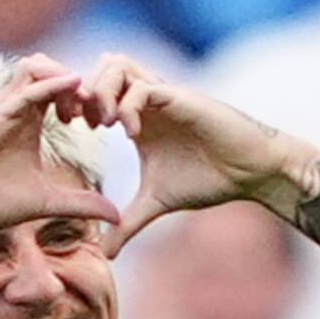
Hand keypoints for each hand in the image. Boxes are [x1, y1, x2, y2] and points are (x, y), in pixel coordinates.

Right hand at [0, 56, 119, 250]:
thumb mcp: (48, 202)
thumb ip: (82, 205)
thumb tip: (116, 216)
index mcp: (29, 121)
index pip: (62, 91)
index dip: (88, 99)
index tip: (107, 122)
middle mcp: (16, 108)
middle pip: (53, 70)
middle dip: (83, 84)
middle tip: (101, 113)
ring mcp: (2, 108)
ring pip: (36, 66)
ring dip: (67, 77)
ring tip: (87, 105)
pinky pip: (24, 88)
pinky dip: (51, 84)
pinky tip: (76, 87)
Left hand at [69, 57, 310, 247]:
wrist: (251, 172)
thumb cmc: (208, 180)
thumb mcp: (157, 203)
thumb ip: (128, 223)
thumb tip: (105, 254)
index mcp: (135, 116)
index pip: (93, 89)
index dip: (73, 102)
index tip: (68, 128)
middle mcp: (145, 100)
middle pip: (98, 66)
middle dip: (81, 91)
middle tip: (81, 123)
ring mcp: (161, 95)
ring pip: (117, 64)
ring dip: (103, 91)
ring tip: (105, 125)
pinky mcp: (179, 97)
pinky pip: (142, 87)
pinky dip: (129, 106)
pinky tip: (132, 135)